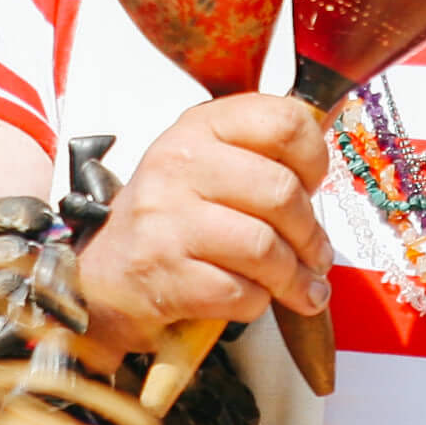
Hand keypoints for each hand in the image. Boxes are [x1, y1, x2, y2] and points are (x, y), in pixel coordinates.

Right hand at [75, 95, 334, 357]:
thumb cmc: (169, 220)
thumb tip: (324, 178)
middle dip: (311, 233)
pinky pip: (240, 292)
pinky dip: (258, 302)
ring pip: (265, 248)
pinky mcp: (162, 273)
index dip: (314, 159)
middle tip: (316, 253)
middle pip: (281, 191)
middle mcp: (178, 164)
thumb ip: (262, 159)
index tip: (311, 185)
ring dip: (294, 276)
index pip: (284, 122)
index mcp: (199, 127)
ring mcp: (166, 219)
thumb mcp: (208, 166)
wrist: (101, 277)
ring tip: (300, 285)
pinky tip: (253, 298)